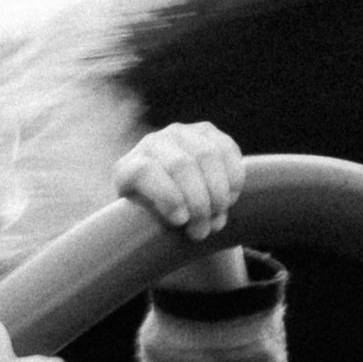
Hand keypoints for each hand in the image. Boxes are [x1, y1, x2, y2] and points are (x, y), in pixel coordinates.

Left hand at [115, 122, 245, 242]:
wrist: (169, 197)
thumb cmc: (155, 219)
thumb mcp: (144, 225)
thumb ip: (153, 223)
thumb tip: (182, 222)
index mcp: (128, 168)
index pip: (145, 172)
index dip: (167, 197)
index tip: (181, 221)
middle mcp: (151, 143)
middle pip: (181, 165)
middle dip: (199, 202)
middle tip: (204, 230)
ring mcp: (180, 133)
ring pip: (208, 156)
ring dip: (219, 193)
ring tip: (218, 219)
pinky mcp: (206, 131)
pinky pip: (227, 150)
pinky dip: (233, 178)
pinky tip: (229, 199)